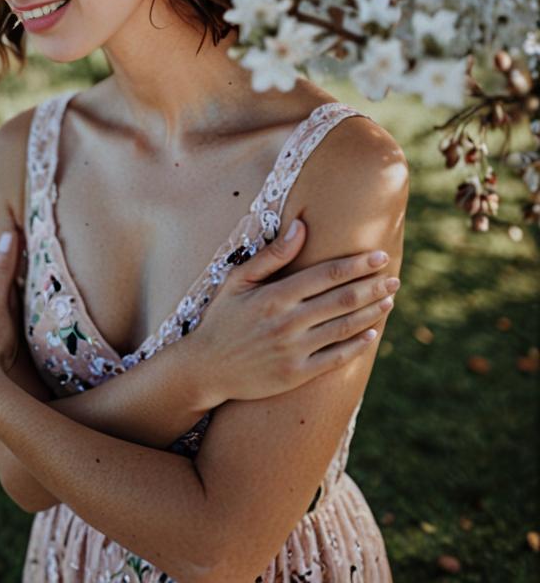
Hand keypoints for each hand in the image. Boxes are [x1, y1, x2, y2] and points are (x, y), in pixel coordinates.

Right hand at [189, 219, 398, 405]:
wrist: (206, 368)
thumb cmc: (222, 318)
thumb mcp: (238, 280)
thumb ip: (272, 255)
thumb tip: (301, 226)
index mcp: (275, 296)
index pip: (326, 275)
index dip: (356, 264)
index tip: (378, 255)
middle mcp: (287, 322)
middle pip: (342, 299)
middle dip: (373, 286)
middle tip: (394, 277)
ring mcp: (293, 351)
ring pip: (344, 327)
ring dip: (371, 312)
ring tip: (389, 300)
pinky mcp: (296, 375)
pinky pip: (336, 358)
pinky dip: (357, 345)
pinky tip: (372, 333)